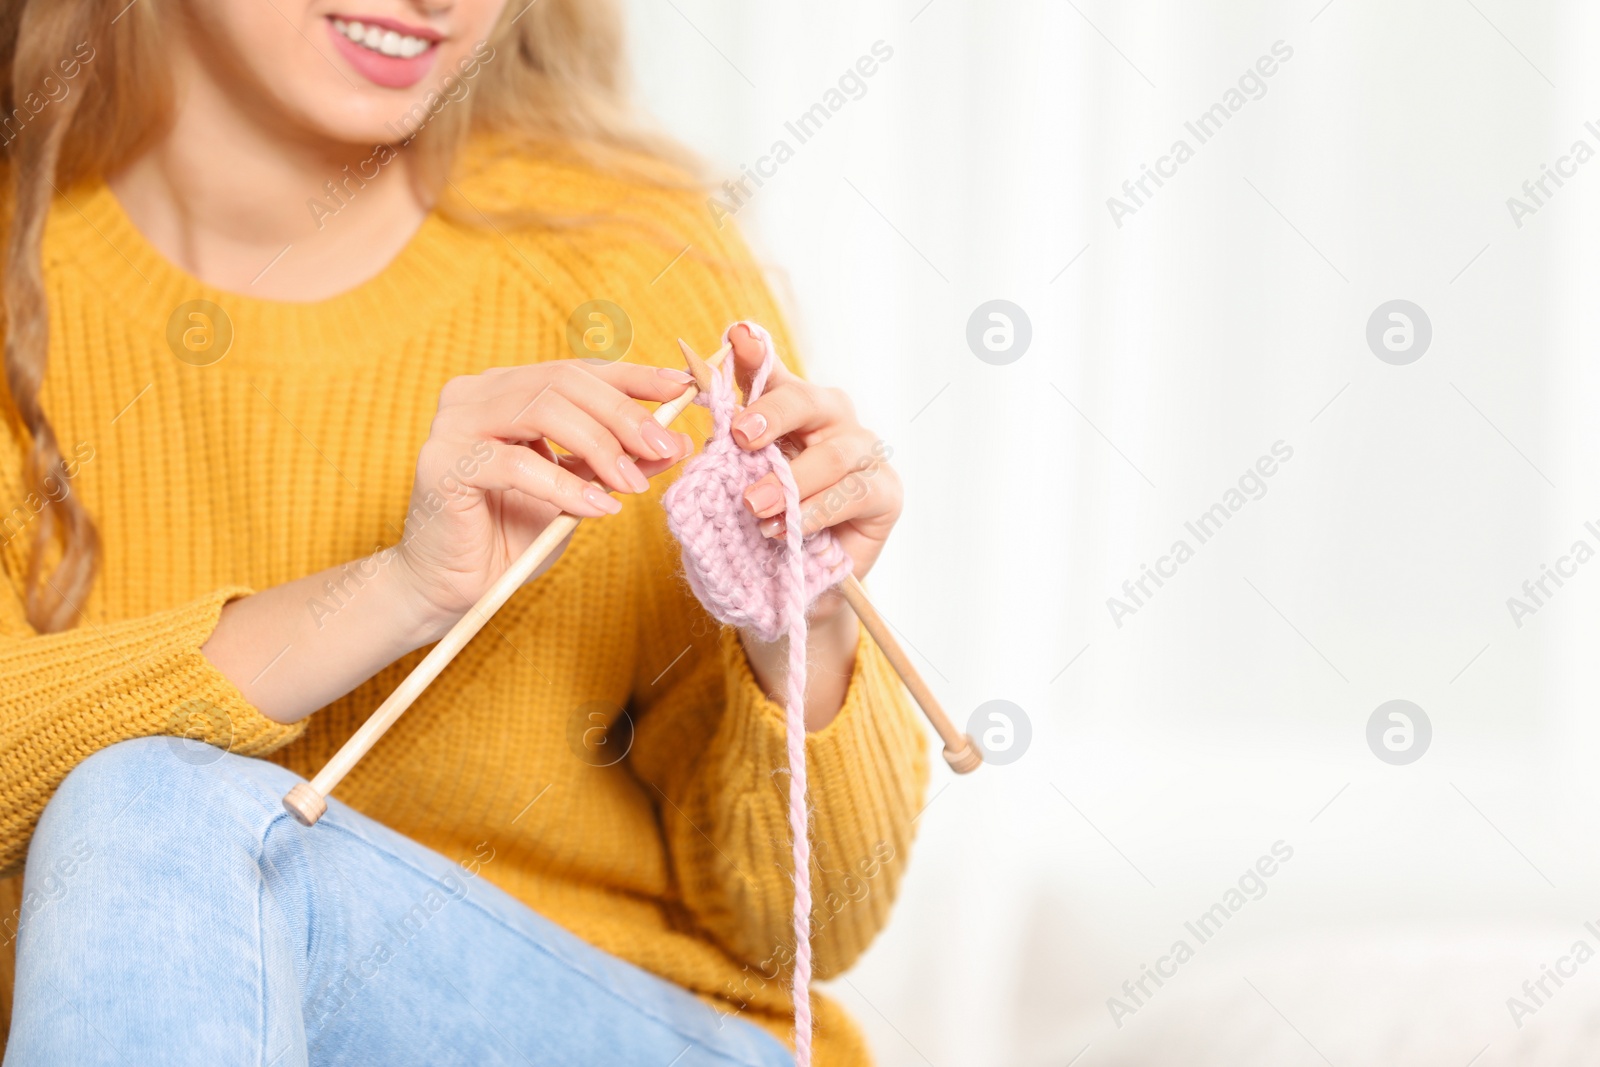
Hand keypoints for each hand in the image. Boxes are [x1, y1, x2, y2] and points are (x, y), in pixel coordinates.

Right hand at [393, 360, 694, 637]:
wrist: (451, 587)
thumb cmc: (512, 535)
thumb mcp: (581, 492)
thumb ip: (619, 461)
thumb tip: (676, 440)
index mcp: (506, 389)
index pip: (578, 370)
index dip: (632, 376)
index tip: (682, 387)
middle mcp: (475, 393)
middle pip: (563, 381)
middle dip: (623, 413)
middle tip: (664, 445)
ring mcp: (454, 423)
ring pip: (542, 409)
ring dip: (598, 446)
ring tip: (630, 483)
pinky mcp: (443, 462)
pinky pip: (516, 463)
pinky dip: (564, 485)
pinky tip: (596, 508)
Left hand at [727, 325, 901, 622]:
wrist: (796, 583)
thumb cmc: (765, 525)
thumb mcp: (736, 485)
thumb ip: (724, 445)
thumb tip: (699, 402)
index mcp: (790, 412)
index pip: (772, 374)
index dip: (756, 353)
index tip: (736, 336)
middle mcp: (831, 422)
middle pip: (809, 400)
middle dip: (773, 412)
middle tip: (740, 436)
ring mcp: (864, 454)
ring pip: (836, 453)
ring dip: (792, 481)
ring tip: (754, 507)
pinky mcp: (885, 493)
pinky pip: (854, 494)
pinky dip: (816, 512)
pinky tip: (788, 530)